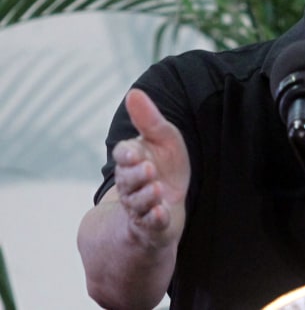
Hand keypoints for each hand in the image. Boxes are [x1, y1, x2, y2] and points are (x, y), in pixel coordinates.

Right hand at [112, 88, 190, 249]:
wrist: (169, 204)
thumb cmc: (165, 166)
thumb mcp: (162, 139)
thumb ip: (148, 119)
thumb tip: (134, 92)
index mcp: (132, 160)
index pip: (123, 155)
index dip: (126, 155)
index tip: (133, 152)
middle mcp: (131, 184)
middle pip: (128, 179)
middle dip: (136, 175)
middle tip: (147, 169)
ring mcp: (140, 206)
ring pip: (137, 202)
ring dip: (146, 197)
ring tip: (156, 189)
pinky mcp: (152, 225)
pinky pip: (150, 223)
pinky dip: (155, 219)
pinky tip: (162, 214)